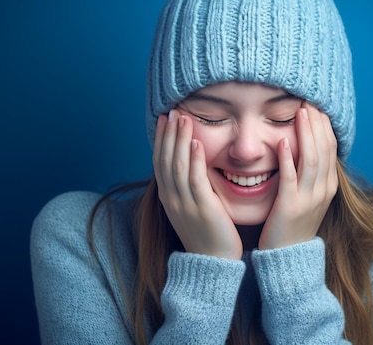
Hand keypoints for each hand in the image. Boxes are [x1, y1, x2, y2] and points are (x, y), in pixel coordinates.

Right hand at [153, 110, 242, 259]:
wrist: (212, 262)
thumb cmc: (206, 233)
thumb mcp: (190, 207)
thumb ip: (189, 186)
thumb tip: (190, 162)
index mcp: (168, 197)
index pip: (160, 162)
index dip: (162, 139)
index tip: (165, 119)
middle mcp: (172, 198)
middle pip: (166, 159)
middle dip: (169, 133)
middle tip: (172, 111)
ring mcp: (185, 203)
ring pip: (178, 165)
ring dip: (180, 140)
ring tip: (183, 118)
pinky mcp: (202, 208)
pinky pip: (195, 179)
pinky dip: (194, 159)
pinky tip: (196, 143)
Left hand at [258, 103, 337, 249]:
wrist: (288, 256)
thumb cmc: (294, 223)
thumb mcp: (310, 196)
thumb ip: (310, 173)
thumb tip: (306, 147)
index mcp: (329, 185)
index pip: (331, 147)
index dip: (324, 125)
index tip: (315, 105)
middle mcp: (323, 189)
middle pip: (324, 148)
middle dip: (316, 122)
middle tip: (307, 100)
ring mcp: (308, 198)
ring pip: (312, 158)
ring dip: (306, 133)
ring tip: (299, 112)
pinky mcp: (290, 205)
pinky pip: (290, 177)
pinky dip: (288, 157)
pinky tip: (283, 140)